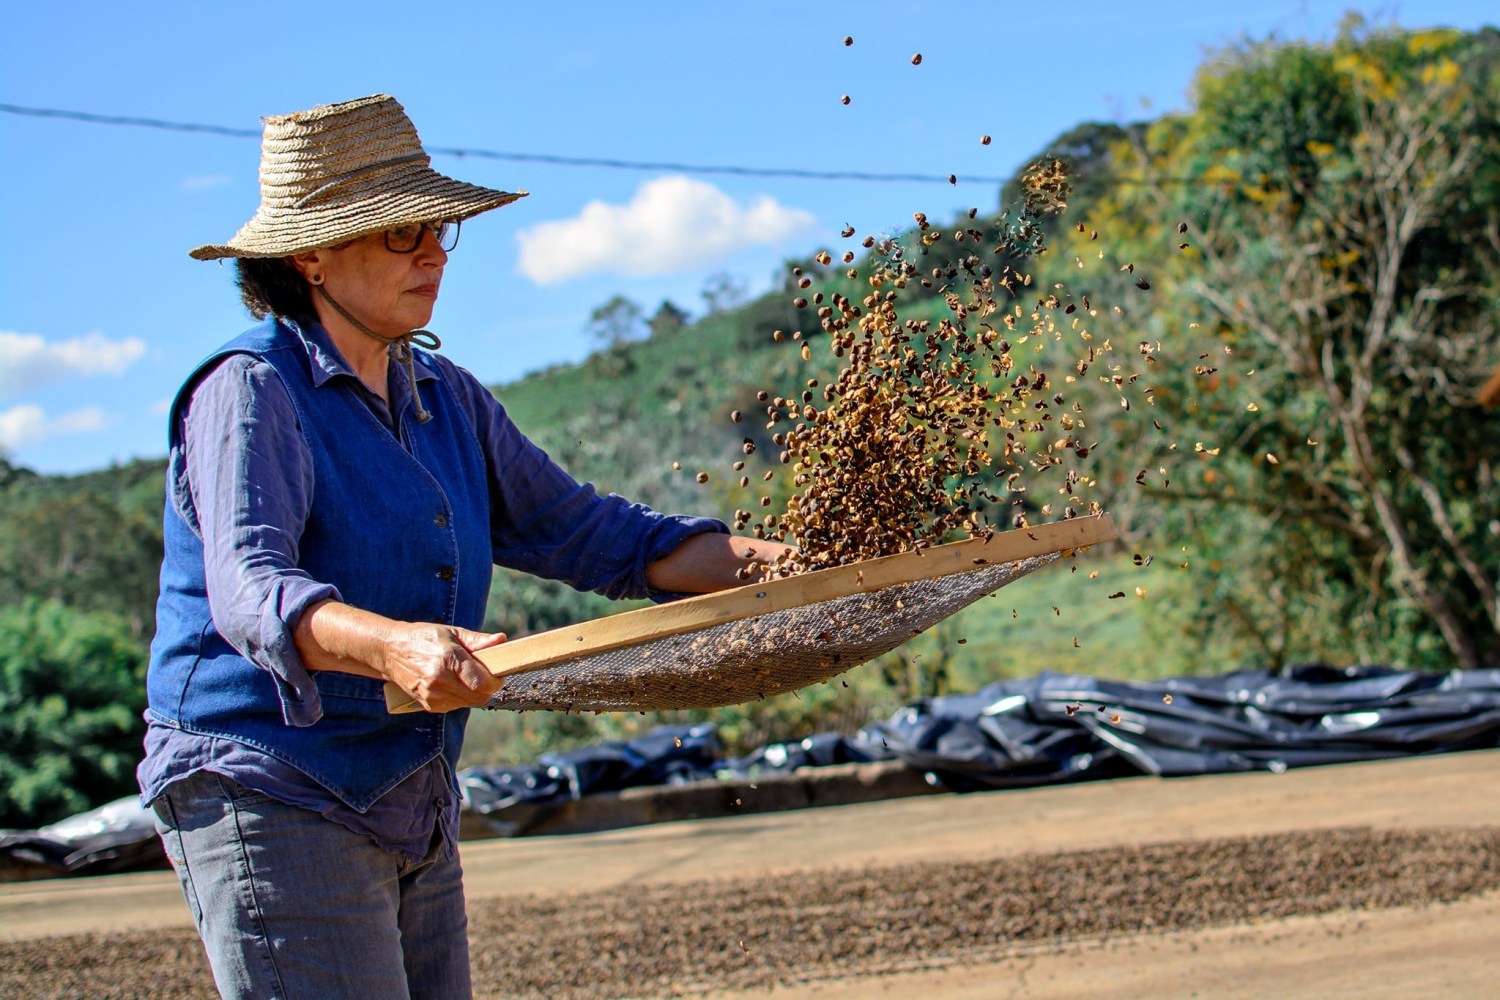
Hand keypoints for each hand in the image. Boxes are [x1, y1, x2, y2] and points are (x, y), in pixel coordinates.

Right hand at [379, 622, 506, 712]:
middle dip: (488, 688)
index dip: (495, 680)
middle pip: (479, 696)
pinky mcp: (428, 705)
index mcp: (448, 659)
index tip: (498, 673)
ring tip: (467, 676)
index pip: (481, 682)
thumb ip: (478, 640)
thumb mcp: (452, 633)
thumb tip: (501, 640)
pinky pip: (455, 706)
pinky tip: (454, 683)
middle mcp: (440, 680)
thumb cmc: (424, 638)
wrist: (390, 652)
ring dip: (474, 693)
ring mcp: (433, 695)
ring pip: (469, 703)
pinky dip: (461, 697)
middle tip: (487, 675)